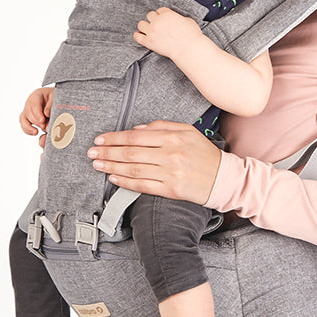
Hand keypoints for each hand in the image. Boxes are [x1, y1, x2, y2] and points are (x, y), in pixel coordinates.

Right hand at [19, 86, 54, 147]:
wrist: (53, 98)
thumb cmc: (54, 97)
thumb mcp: (55, 98)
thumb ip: (51, 106)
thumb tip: (46, 115)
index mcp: (37, 95)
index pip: (34, 104)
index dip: (37, 113)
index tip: (42, 121)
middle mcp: (29, 102)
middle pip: (28, 112)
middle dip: (35, 121)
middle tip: (44, 127)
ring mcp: (27, 109)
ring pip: (23, 118)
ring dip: (28, 127)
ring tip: (36, 132)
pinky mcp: (27, 117)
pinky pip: (23, 124)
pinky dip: (27, 129)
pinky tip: (34, 132)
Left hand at [87, 121, 221, 203]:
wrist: (223, 178)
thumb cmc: (204, 154)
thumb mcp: (187, 131)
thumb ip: (162, 126)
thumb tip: (137, 130)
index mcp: (173, 137)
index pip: (136, 136)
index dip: (115, 138)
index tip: (100, 139)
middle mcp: (170, 155)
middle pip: (131, 153)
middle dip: (108, 152)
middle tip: (92, 152)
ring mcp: (170, 174)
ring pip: (133, 169)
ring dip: (112, 166)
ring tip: (98, 164)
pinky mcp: (171, 190)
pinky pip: (143, 186)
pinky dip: (126, 182)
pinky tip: (114, 178)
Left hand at [134, 7, 201, 59]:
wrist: (189, 49)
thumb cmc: (192, 36)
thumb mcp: (188, 20)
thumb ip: (179, 18)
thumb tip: (177, 20)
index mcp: (167, 14)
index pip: (159, 10)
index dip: (162, 15)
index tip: (164, 20)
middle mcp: (158, 21)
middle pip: (150, 15)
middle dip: (154, 20)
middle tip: (158, 26)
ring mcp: (152, 31)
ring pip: (141, 24)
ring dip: (145, 27)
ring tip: (149, 31)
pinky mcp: (149, 42)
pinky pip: (137, 37)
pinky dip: (138, 36)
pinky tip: (141, 36)